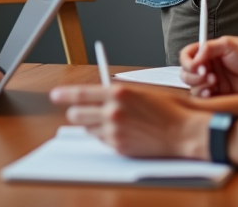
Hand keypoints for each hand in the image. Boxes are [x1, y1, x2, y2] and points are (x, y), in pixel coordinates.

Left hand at [50, 84, 210, 159]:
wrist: (183, 131)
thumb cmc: (166, 108)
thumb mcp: (139, 91)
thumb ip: (115, 92)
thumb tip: (97, 93)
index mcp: (117, 92)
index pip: (81, 93)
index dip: (64, 94)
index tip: (55, 95)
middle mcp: (113, 112)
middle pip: (77, 114)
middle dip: (77, 112)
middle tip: (81, 110)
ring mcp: (114, 131)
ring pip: (88, 129)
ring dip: (92, 124)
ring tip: (109, 121)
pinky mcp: (119, 147)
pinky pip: (102, 140)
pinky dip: (105, 136)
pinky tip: (120, 131)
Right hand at [180, 36, 237, 96]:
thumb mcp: (227, 44)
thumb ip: (208, 48)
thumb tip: (194, 60)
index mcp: (206, 53)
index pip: (186, 57)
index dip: (187, 63)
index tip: (196, 66)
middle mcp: (207, 67)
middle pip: (186, 74)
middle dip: (193, 76)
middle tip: (207, 75)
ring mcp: (212, 82)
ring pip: (193, 88)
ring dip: (199, 86)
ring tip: (214, 82)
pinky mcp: (220, 95)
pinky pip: (204, 99)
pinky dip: (204, 97)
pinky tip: (212, 92)